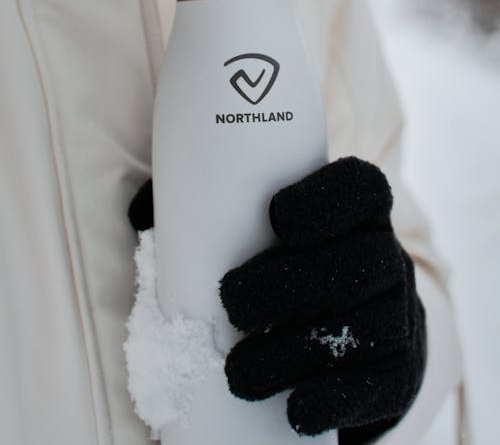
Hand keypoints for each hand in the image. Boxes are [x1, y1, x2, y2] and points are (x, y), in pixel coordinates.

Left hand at [218, 157, 425, 442]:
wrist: (356, 330)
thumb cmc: (290, 266)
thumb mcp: (264, 231)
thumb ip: (211, 211)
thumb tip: (139, 210)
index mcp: (356, 211)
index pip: (360, 187)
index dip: (327, 198)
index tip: (276, 216)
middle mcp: (387, 255)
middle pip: (361, 262)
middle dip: (295, 284)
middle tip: (232, 304)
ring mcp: (400, 314)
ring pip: (369, 327)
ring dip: (300, 350)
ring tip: (239, 375)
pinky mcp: (401, 370)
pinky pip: (381, 383)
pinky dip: (336, 397)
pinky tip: (295, 410)